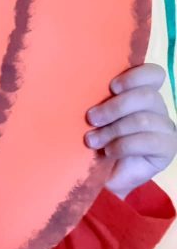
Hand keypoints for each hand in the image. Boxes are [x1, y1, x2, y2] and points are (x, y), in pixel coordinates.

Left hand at [85, 64, 176, 199]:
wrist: (102, 175)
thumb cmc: (95, 138)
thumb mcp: (95, 115)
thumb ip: (98, 99)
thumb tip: (80, 83)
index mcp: (141, 92)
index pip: (153, 74)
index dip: (135, 77)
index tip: (112, 87)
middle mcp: (158, 107)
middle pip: (147, 96)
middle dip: (114, 107)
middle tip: (91, 119)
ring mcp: (165, 128)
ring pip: (143, 119)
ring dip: (113, 130)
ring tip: (92, 140)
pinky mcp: (168, 149)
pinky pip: (148, 141)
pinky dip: (122, 146)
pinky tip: (109, 152)